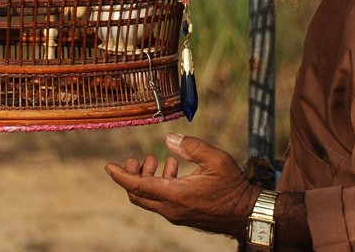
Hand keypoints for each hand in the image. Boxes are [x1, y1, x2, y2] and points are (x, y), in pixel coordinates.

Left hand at [105, 133, 259, 237]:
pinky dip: (159, 184)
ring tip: (160, 160)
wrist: (245, 213)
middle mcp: (172, 208)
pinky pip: (161, 201)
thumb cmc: (233, 186)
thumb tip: (169, 140)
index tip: (109, 167)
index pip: (138, 187)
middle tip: (137, 159)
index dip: (121, 176)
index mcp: (176, 195)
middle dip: (132, 175)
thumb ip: (191, 147)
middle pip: (138, 195)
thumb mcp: (216, 159)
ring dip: (148, 178)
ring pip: (149, 199)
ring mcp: (176, 214)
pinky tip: (174, 169)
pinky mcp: (182, 215)